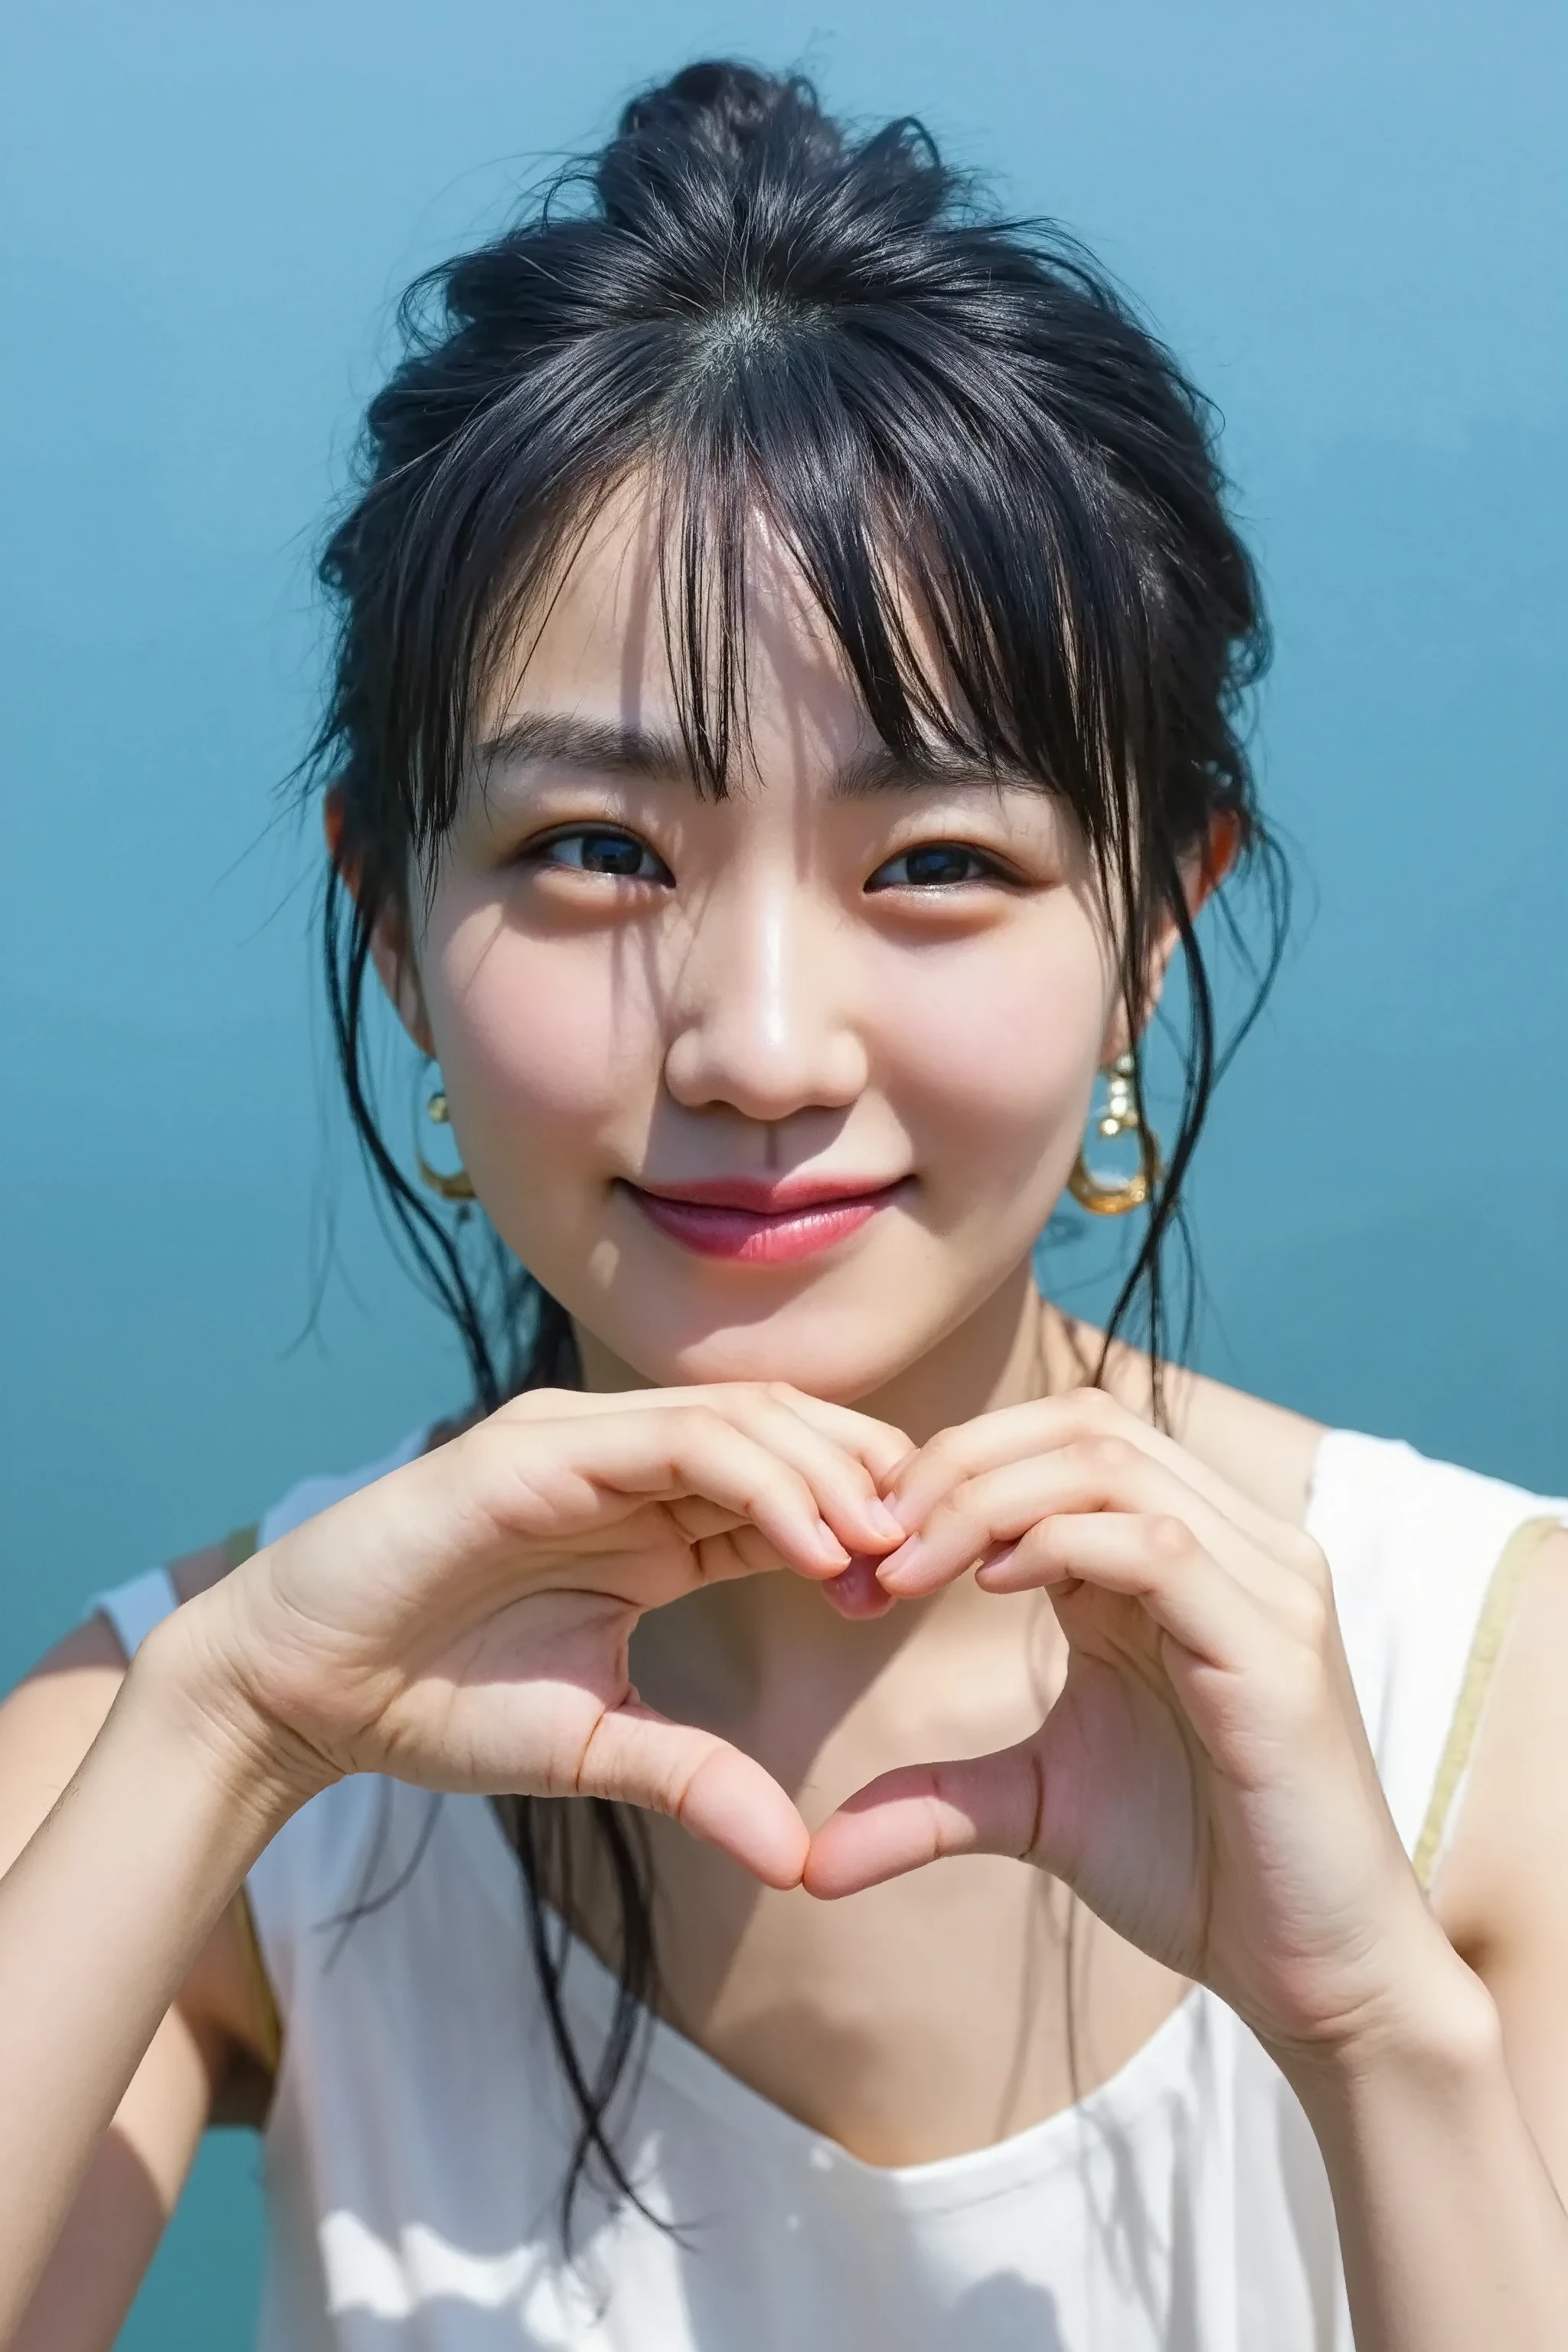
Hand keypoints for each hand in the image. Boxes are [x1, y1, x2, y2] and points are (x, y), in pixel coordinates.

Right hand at [171, 1384, 908, 1889]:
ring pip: (746, 1420)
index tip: (926, 1588)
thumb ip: (696, 1776)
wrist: (304, 1691)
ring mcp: (582, 1443)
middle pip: (789, 1433)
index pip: (789, 1487)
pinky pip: (679, 1440)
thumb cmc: (437, 1706)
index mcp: (652, 1521)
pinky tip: (817, 1541)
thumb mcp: (596, 1745)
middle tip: (940, 1552)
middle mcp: (625, 1464)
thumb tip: (799, 1860)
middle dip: (873, 1481)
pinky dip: (762, 1480)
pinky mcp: (535, 1446)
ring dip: (833, 1478)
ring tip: (890, 1548)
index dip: (867, 1524)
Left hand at [806, 1388, 1449, 2058]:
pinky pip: (1159, 1545)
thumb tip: (810, 1859)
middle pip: (1079, 1424)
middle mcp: (1234, 1544)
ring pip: (1112, 1463)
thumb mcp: (1039, 1806)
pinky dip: (1058, 1544)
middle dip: (955, 1467)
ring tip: (905, 1568)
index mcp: (1179, 1556)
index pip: (1060, 1437)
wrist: (1318, 1975)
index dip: (949, 1468)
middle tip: (868, 1544)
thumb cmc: (1196, 1872)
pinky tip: (990, 1587)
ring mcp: (1265, 1584)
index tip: (857, 1549)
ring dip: (985, 1499)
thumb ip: (934, 1800)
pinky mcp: (1277, 1645)